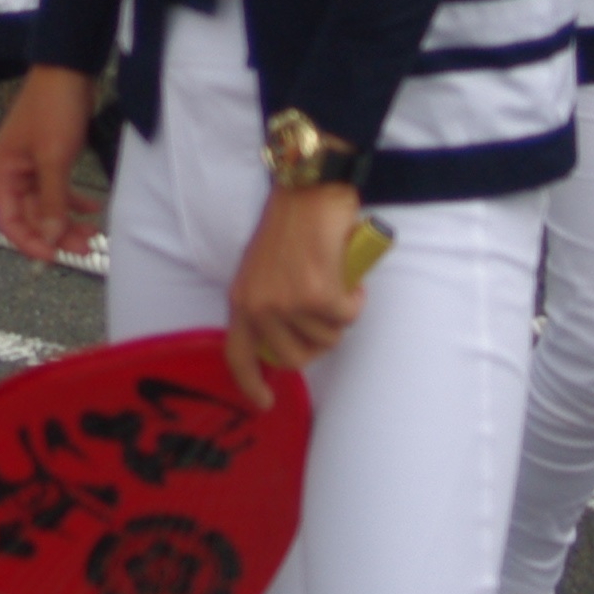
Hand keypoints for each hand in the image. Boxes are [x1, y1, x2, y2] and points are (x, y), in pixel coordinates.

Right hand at [0, 67, 97, 263]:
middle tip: (87, 247)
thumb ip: (51, 202)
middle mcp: (10, 174)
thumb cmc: (53, 111)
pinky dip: (73, 203)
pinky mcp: (47, 161)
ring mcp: (29, 168)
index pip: (7, 221)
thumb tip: (51, 239)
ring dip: (67, 222)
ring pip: (46, 207)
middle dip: (56, 234)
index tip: (55, 258)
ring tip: (94, 233)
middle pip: (30, 217)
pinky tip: (93, 209)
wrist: (67, 72)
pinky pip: (56, 192)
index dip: (29, 242)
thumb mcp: (53, 159)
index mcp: (0, 173)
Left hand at [223, 176, 377, 389]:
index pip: (238, 354)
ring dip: (338, 315)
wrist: (307, 191)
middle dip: (318, 341)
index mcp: (241, 299)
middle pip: (295, 357)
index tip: (264, 403)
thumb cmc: (288, 227)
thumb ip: (267, 304)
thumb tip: (288, 338)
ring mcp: (288, 303)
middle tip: (325, 312)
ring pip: (328, 338)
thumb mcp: (262, 270)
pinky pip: (347, 316)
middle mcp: (259, 306)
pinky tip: (347, 274)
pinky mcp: (318, 295)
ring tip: (332, 282)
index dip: (250, 383)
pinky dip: (355, 298)